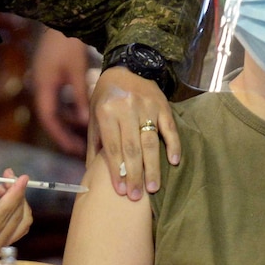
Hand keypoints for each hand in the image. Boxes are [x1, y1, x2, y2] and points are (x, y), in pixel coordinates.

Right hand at [0, 168, 32, 261]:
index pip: (3, 213)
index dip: (15, 193)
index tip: (22, 177)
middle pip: (16, 219)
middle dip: (16, 194)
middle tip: (7, 175)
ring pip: (19, 226)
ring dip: (17, 204)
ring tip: (3, 187)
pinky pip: (14, 232)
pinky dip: (14, 214)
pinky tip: (3, 201)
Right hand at [31, 28, 90, 156]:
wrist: (61, 20)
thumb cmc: (68, 44)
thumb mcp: (77, 71)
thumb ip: (80, 97)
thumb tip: (86, 123)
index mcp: (43, 87)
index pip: (48, 119)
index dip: (60, 136)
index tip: (74, 150)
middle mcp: (40, 87)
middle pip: (50, 118)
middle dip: (65, 134)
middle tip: (81, 149)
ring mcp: (44, 81)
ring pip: (55, 109)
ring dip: (68, 122)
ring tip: (86, 135)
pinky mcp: (50, 76)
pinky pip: (57, 99)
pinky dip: (69, 109)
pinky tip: (83, 114)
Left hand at [87, 67, 179, 199]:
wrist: (127, 67)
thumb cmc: (106, 96)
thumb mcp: (94, 115)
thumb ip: (95, 143)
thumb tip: (91, 172)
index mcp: (107, 112)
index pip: (113, 147)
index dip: (117, 171)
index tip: (121, 192)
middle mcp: (127, 108)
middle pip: (132, 148)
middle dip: (134, 175)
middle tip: (136, 197)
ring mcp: (147, 106)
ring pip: (151, 141)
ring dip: (153, 167)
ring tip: (153, 188)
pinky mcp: (163, 105)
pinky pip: (170, 128)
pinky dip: (173, 145)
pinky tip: (174, 162)